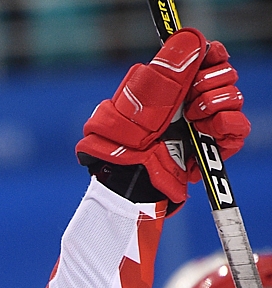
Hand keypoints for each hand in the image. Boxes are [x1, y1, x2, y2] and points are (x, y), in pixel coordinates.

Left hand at [76, 28, 248, 203]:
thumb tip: (193, 38)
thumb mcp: (146, 91)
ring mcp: (204, 123)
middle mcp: (192, 100)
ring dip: (215, 105)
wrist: (132, 168)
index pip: (211, 57)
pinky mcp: (213, 145)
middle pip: (227, 76)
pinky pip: (239, 127)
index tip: (206, 60)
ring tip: (192, 120)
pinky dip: (227, 126)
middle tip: (189, 100)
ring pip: (235, 98)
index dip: (213, 56)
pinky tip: (207, 131)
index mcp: (176, 83)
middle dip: (210, 84)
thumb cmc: (129, 132)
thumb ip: (172, 64)